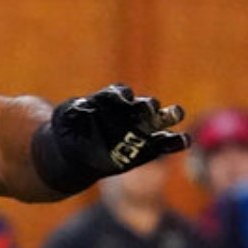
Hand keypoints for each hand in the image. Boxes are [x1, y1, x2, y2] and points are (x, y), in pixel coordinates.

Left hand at [32, 84, 189, 194]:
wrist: (74, 154)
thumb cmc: (69, 130)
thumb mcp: (64, 118)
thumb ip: (74, 110)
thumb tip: (83, 105)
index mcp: (108, 100)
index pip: (118, 93)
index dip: (119, 95)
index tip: (121, 99)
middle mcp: (128, 111)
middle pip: (142, 104)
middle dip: (147, 106)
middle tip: (149, 109)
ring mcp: (140, 129)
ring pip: (159, 119)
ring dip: (168, 116)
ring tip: (174, 114)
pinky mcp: (148, 148)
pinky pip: (166, 143)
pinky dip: (176, 141)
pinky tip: (183, 139)